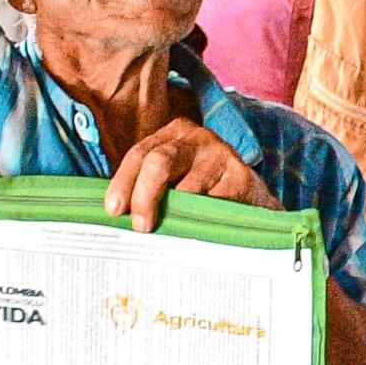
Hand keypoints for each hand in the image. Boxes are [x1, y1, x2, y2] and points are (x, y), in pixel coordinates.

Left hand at [105, 117, 271, 225]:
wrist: (252, 199)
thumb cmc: (204, 189)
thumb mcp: (175, 177)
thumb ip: (149, 185)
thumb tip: (117, 212)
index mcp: (174, 134)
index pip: (140, 154)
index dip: (124, 182)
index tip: (114, 209)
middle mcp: (197, 138)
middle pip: (159, 162)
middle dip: (144, 196)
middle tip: (141, 227)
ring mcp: (221, 154)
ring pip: (187, 189)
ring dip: (177, 214)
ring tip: (176, 230)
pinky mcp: (241, 176)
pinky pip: (213, 204)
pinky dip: (203, 220)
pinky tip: (202, 228)